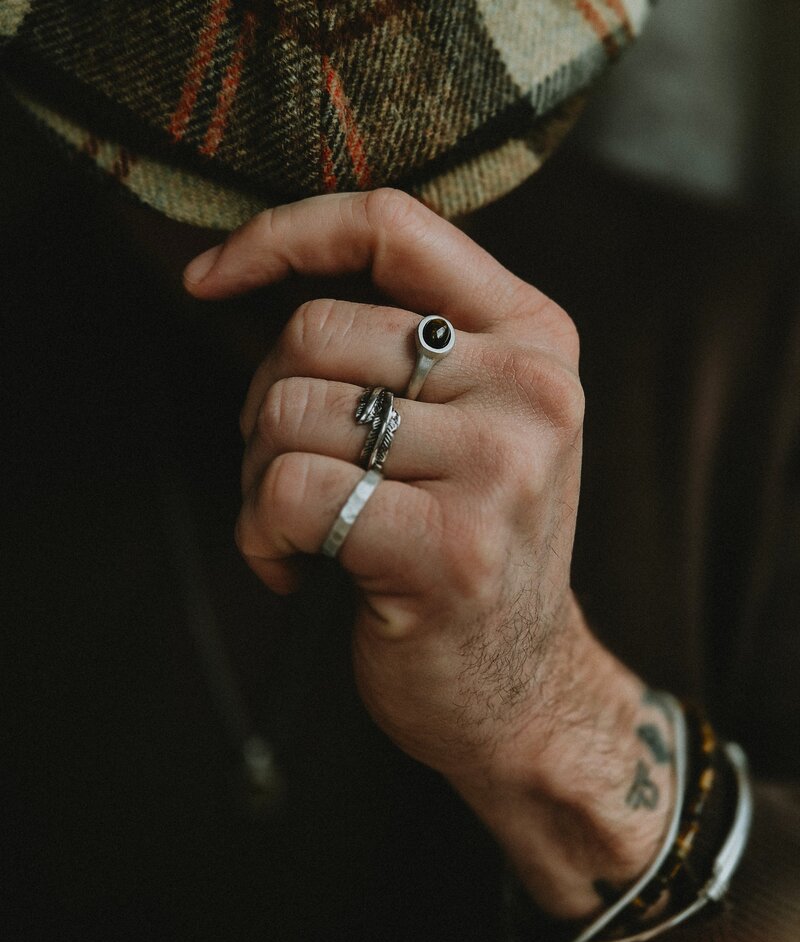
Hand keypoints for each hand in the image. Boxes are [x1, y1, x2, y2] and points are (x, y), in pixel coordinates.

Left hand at [184, 190, 673, 918]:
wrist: (524, 685)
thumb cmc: (470, 542)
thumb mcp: (474, 420)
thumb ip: (408, 345)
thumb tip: (258, 275)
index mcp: (535, 336)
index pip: (392, 225)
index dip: (282, 234)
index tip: (209, 277)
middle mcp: (530, 388)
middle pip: (315, 330)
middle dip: (265, 405)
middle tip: (289, 470)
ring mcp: (498, 466)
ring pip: (291, 410)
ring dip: (257, 476)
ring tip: (298, 525)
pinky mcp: (449, 546)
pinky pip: (289, 491)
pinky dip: (259, 533)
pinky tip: (292, 569)